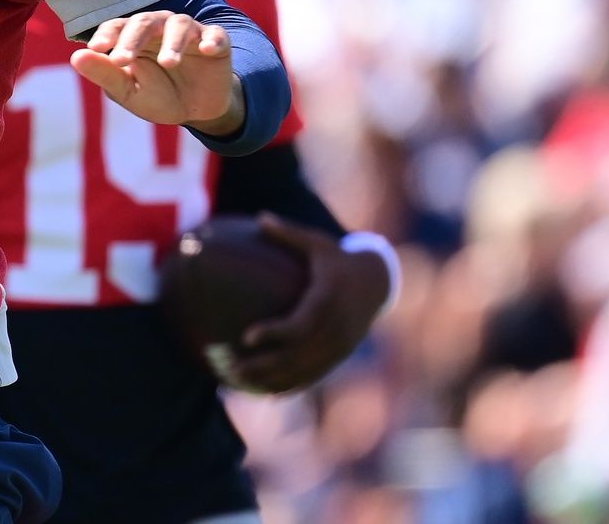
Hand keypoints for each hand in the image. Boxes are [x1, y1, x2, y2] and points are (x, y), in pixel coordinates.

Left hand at [69, 11, 239, 133]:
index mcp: (134, 37)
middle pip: (144, 22)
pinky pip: (215, 35)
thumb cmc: (157, 96)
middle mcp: (160, 27)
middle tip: (123, 60)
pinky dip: (212, 40)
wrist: (196, 110)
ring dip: (172, 42)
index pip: (117, 26)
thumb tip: (75, 57)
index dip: (107, 35)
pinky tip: (208, 50)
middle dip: (132, 39)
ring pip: (179, 24)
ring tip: (168, 63)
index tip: (96, 49)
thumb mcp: (129, 91)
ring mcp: (189, 33)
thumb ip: (105, 74)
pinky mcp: (216, 43)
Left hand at [215, 214, 388, 393]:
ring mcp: (338, 347)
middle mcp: (334, 329)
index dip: (274, 333)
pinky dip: (289, 385)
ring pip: (303, 370)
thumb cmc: (339, 259)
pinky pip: (312, 374)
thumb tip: (260, 216)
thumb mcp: (318, 243)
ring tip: (237, 383)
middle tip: (231, 369)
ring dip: (271, 380)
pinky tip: (263, 391)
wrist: (378, 283)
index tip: (246, 337)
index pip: (300, 325)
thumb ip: (289, 234)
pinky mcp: (338, 355)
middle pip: (297, 356)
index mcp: (327, 302)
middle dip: (264, 366)